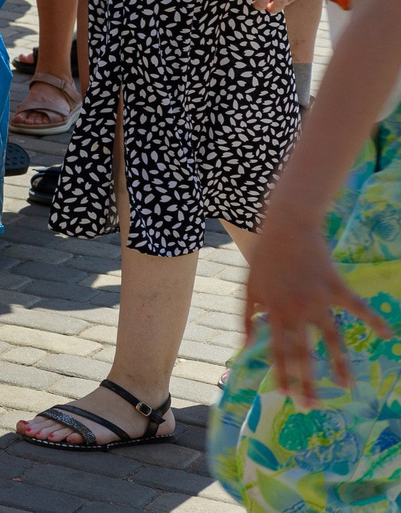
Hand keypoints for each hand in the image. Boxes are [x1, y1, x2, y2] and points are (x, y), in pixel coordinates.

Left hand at [242, 213, 389, 404]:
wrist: (286, 226)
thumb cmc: (265, 257)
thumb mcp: (248, 286)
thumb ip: (246, 317)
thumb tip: (245, 345)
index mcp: (275, 311)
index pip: (278, 350)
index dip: (282, 373)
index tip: (285, 395)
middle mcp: (298, 310)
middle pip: (303, 352)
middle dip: (307, 381)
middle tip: (311, 406)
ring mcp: (320, 300)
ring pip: (332, 338)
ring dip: (340, 364)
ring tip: (347, 386)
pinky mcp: (337, 287)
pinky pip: (358, 307)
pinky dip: (374, 320)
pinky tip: (388, 335)